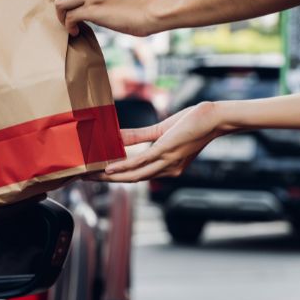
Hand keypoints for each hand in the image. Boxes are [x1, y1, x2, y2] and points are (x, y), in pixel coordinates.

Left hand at [53, 0, 160, 36]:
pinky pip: (69, 17)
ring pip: (60, 2)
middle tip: (68, 14)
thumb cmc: (140, 0)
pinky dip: (69, 26)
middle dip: (61, 2)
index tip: (72, 3)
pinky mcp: (93, 9)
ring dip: (62, 16)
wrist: (155, 8)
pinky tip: (76, 31)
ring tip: (71, 24)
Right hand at [96, 102, 226, 181]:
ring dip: (110, 177)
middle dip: (107, 181)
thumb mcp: (161, 131)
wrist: (214, 118)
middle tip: (85, 179)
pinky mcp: (165, 151)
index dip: (116, 178)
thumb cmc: (192, 123)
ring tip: (91, 175)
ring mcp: (166, 162)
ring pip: (133, 175)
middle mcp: (167, 170)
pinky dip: (122, 166)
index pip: (137, 176)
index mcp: (167, 168)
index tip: (96, 176)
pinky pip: (140, 162)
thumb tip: (117, 136)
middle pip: (131, 180)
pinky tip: (108, 168)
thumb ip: (138, 136)